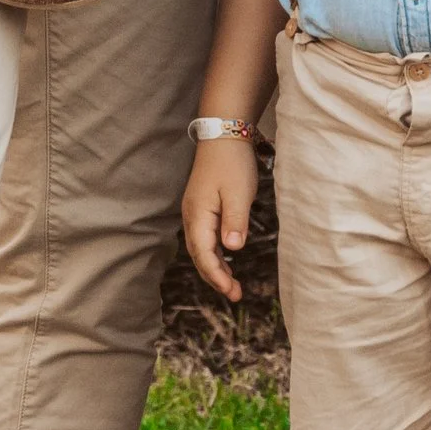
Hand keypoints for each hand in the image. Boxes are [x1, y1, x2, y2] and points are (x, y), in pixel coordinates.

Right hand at [183, 134, 258, 300]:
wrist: (224, 134)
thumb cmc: (232, 163)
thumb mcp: (238, 193)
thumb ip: (235, 222)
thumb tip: (232, 249)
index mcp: (198, 215)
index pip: (203, 254)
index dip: (216, 275)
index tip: (230, 291)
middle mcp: (192, 216)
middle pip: (199, 255)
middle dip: (215, 278)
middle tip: (236, 295)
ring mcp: (196, 212)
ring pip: (202, 248)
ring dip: (216, 268)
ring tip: (233, 286)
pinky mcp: (203, 208)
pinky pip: (206, 238)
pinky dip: (215, 254)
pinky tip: (227, 261)